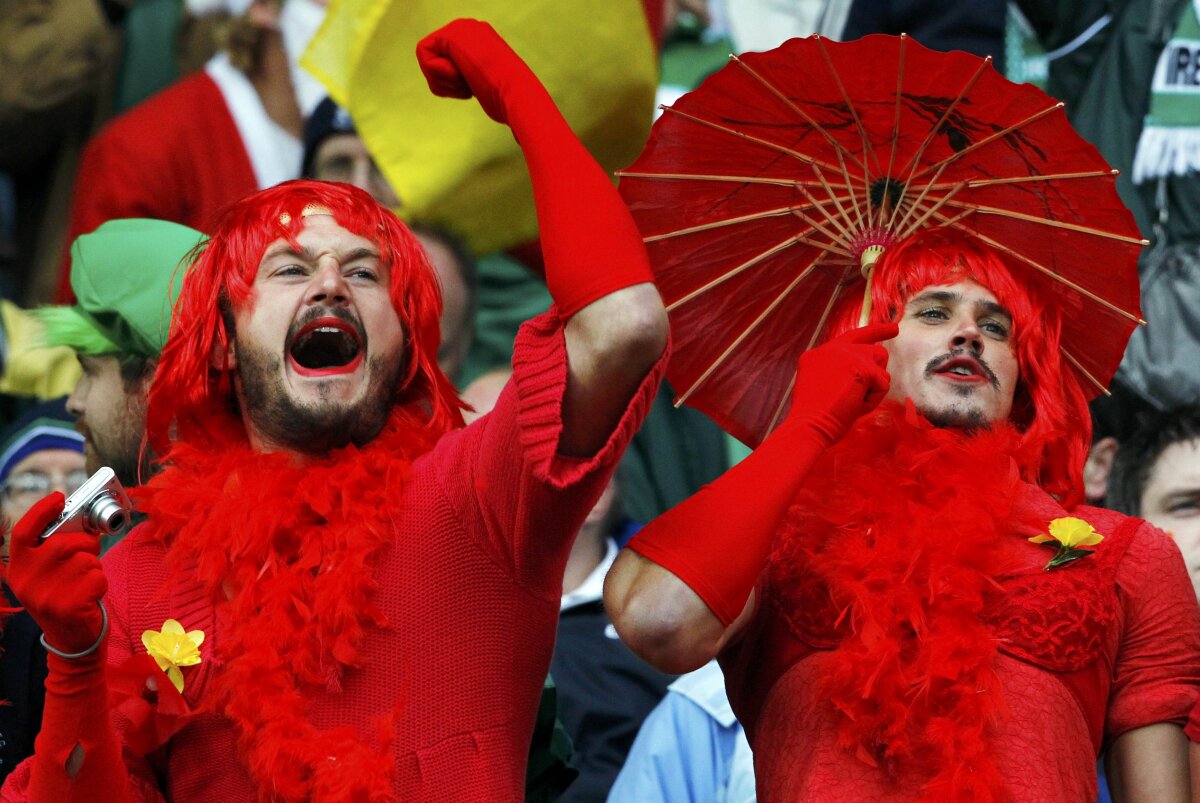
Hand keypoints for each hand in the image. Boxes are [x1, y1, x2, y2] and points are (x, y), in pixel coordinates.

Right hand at [7, 493, 106, 654]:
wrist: (71, 641)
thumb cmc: (64, 598)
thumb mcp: (46, 575)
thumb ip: (51, 551)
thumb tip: (77, 519)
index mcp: (18, 570)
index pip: (23, 533)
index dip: (41, 512)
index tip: (60, 498)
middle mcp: (26, 582)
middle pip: (63, 543)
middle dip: (85, 543)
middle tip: (89, 552)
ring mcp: (45, 596)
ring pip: (84, 559)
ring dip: (94, 566)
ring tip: (84, 582)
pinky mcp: (68, 607)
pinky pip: (97, 577)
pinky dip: (101, 582)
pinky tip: (90, 596)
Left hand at [416, 18, 535, 124]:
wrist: (519, 96)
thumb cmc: (509, 100)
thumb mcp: (490, 85)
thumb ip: (473, 77)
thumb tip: (470, 83)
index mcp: (480, 38)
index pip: (446, 60)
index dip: (452, 82)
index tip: (474, 88)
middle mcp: (470, 28)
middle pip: (434, 58)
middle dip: (446, 81)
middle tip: (471, 86)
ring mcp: (461, 28)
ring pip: (428, 57)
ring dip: (445, 80)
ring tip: (469, 82)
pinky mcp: (451, 35)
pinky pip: (424, 53)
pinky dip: (439, 73)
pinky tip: (462, 75)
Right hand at [786, 322, 895, 444]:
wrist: (808, 424)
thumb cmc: (813, 417)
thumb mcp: (818, 387)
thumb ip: (835, 373)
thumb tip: (865, 373)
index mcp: (816, 356)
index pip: (846, 340)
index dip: (866, 333)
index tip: (883, 328)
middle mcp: (830, 349)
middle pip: (867, 343)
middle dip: (882, 332)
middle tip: (895, 329)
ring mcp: (846, 355)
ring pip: (878, 360)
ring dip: (873, 385)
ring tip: (855, 400)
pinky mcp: (862, 367)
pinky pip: (881, 384)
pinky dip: (873, 400)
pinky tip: (855, 406)